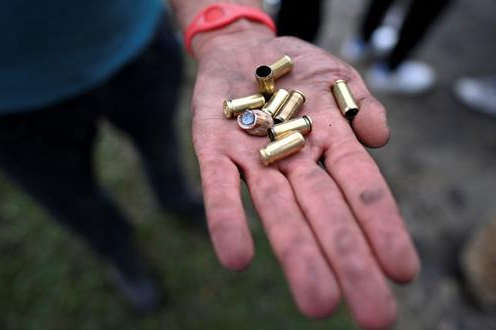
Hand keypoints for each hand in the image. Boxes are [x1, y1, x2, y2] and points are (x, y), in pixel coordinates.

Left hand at [190, 22, 419, 328]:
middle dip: (347, 261)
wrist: (242, 49)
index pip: (361, 191)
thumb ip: (360, 103)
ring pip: (278, 211)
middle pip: (324, 214)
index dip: (381, 228)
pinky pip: (220, 189)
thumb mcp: (337, 77)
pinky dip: (227, 220)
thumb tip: (379, 136)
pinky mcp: (214, 151)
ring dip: (296, 254)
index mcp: (332, 145)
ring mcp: (255, 159)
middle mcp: (295, 161)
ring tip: (317, 301)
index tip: (402, 272)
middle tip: (373, 317)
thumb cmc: (298, 70)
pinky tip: (236, 258)